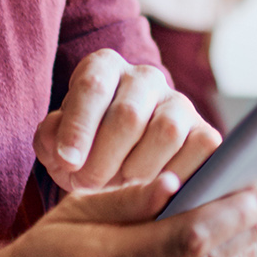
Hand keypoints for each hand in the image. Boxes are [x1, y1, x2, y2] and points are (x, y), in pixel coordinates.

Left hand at [34, 49, 221, 193]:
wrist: (117, 165)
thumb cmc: (83, 151)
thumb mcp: (56, 143)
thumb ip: (51, 140)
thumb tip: (63, 149)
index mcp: (104, 67)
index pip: (93, 86)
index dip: (79, 127)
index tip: (68, 162)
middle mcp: (144, 77)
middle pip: (129, 114)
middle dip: (104, 159)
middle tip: (88, 185)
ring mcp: (179, 102)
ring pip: (167, 131)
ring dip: (139, 170)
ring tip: (121, 187)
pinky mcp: (204, 131)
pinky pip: (201, 149)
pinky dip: (177, 176)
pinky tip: (154, 189)